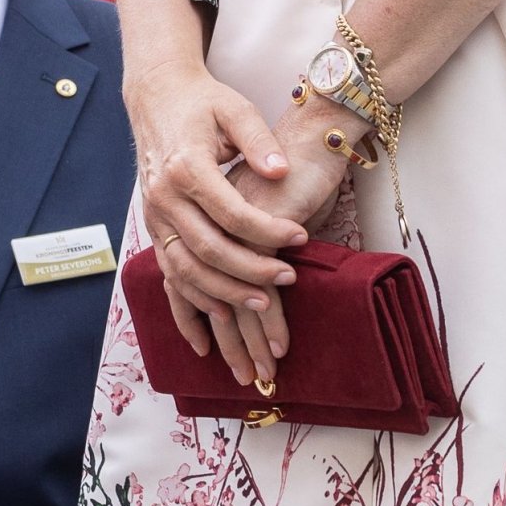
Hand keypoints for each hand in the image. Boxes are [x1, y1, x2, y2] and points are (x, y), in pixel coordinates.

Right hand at [130, 60, 310, 370]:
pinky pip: (170, 274)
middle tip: (289, 279)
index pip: (231, 212)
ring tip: (264, 305)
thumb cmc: (204, 102)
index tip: (302, 238)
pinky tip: (213, 327)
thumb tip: (280, 170)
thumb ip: (258, 140)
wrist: (158, 98)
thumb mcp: (235, 109)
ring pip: (186, 271)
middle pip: (209, 249)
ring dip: (224, 294)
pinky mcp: (154, 229)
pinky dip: (190, 303)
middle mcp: (164, 197)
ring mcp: (155, 217)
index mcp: (186, 166)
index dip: (268, 230)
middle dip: (251, 271)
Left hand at [206, 124, 348, 386]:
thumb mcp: (264, 201)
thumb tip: (253, 275)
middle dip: (233, 343)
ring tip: (268, 369)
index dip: (201, 323)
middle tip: (248, 378)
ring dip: (252, 337)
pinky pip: (262, 280)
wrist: (313, 127)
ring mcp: (236, 223)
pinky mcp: (264, 222)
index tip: (216, 357)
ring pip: (235, 294)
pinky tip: (281, 339)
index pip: (191, 280)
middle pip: (212, 295)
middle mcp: (213, 222)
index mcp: (205, 217)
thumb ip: (253, 234)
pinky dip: (273, 314)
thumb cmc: (290, 164)